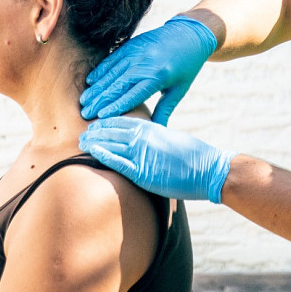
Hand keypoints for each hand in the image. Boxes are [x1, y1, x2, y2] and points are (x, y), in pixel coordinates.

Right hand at [80, 15, 216, 124]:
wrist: (189, 35)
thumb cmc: (186, 67)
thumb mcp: (179, 90)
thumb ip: (165, 110)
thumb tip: (157, 132)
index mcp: (158, 77)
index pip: (133, 95)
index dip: (116, 106)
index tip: (100, 117)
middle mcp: (144, 64)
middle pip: (117, 85)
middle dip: (100, 100)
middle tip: (84, 113)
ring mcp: (136, 53)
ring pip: (111, 73)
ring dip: (96, 87)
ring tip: (84, 101)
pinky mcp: (131, 45)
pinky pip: (112, 59)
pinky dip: (100, 70)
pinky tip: (90, 81)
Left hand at [80, 117, 234, 202]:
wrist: (208, 169)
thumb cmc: (194, 156)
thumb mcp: (172, 139)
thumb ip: (156, 138)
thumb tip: (149, 139)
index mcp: (152, 128)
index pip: (123, 121)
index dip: (107, 121)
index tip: (96, 122)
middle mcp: (145, 137)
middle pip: (113, 130)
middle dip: (96, 130)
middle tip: (83, 132)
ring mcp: (143, 153)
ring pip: (111, 143)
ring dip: (95, 141)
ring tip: (82, 141)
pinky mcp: (143, 171)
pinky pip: (118, 161)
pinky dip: (103, 155)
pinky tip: (92, 152)